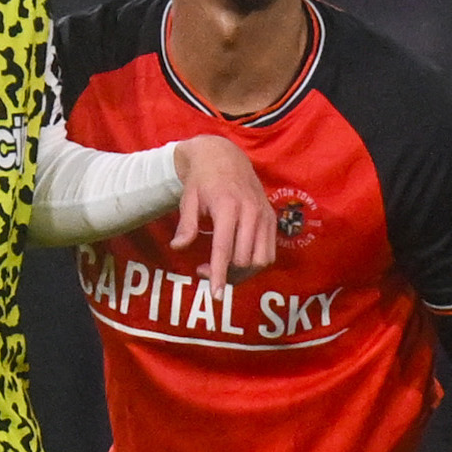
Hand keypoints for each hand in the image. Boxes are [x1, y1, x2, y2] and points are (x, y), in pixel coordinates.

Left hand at [168, 134, 277, 289]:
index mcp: (228, 207)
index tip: (215, 296)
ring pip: (261, 260)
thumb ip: (186, 225)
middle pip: (244, 260)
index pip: (224, 250)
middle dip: (224, 273)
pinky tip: (237, 257)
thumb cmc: (202, 180)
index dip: (218, 275)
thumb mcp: (188, 200)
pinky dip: (254, 262)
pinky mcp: (272, 219)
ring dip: (242, 272)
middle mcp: (251, 212)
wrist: (224, 156)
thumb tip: (178, 248)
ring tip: (221, 266)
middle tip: (202, 269)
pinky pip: (269, 252)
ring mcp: (264, 216)